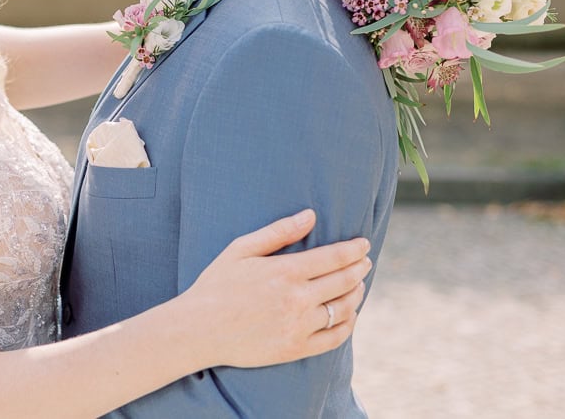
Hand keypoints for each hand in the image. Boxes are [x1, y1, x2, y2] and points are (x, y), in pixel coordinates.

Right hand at [180, 208, 371, 370]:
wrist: (198, 329)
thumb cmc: (216, 284)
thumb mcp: (241, 249)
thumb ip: (278, 232)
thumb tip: (310, 215)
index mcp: (284, 271)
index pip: (333, 257)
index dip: (353, 250)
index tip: (363, 244)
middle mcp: (296, 299)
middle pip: (343, 281)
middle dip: (359, 269)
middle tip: (366, 262)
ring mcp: (298, 326)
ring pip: (343, 309)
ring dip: (356, 294)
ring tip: (358, 285)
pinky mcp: (295, 349)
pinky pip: (334, 338)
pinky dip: (348, 325)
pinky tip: (348, 315)